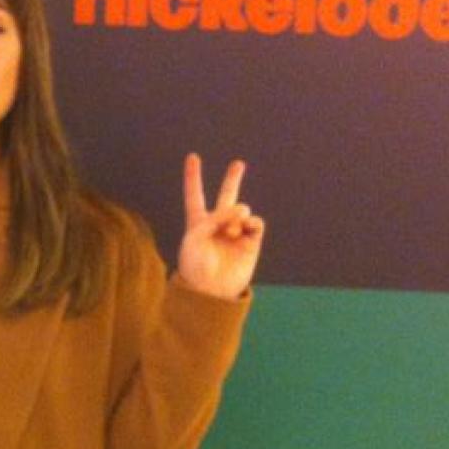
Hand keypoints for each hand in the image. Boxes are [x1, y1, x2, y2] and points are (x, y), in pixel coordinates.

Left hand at [177, 154, 264, 299]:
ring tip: (232, 229)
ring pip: (242, 210)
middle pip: (226, 197)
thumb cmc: (195, 264)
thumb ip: (217, 217)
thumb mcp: (196, 235)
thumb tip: (245, 210)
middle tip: (238, 164)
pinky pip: (256, 223)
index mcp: (198, 223)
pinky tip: (245, 227)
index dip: (193, 177)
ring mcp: (235, 233)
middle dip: (233, 180)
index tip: (192, 157)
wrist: (210, 291)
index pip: (195, 195)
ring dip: (236, 214)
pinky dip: (251, 222)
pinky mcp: (251, 243)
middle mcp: (217, 225)